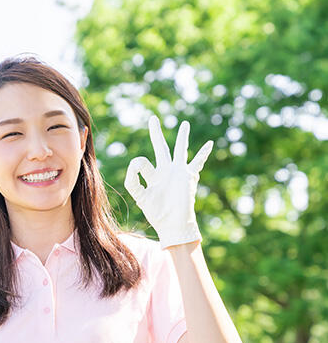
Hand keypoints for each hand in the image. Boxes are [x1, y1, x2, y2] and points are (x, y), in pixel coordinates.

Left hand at [124, 115, 212, 248]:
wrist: (172, 224)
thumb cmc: (157, 213)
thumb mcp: (140, 196)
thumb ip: (132, 181)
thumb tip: (135, 162)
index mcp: (152, 175)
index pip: (141, 163)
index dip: (136, 166)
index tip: (136, 170)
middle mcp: (165, 171)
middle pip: (160, 147)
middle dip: (156, 133)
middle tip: (152, 118)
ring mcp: (178, 172)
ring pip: (179, 150)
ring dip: (182, 137)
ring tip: (184, 124)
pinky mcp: (188, 176)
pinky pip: (197, 162)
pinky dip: (203, 153)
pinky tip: (209, 144)